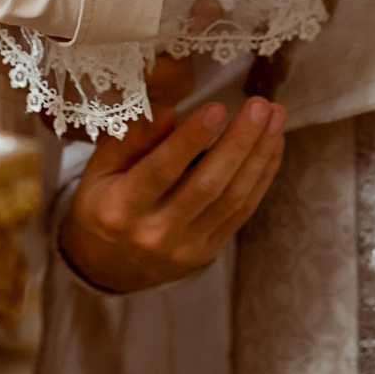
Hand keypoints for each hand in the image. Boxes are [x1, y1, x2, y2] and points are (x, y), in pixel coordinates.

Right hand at [58, 94, 286, 292]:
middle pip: (207, 185)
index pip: (162, 170)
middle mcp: (155, 232)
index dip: (192, 139)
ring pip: (231, 199)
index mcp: (120, 208)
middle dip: (239, 142)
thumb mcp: (98, 170)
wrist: (106, 267)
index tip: (218, 107)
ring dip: (258, 156)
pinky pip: (241, 212)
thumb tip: (168, 112)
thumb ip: (130, 140)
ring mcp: (185, 247)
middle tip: (260, 106)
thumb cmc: (102, 204)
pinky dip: (261, 177)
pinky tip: (272, 147)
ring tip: (276, 119)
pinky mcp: (207, 252)